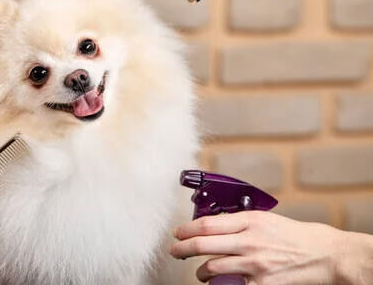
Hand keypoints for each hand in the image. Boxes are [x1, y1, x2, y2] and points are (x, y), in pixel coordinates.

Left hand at [171, 211, 371, 283]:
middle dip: (183, 248)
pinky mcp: (262, 284)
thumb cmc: (293, 234)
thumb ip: (240, 222)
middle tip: (174, 250)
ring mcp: (255, 264)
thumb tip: (214, 226)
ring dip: (200, 271)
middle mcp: (249, 241)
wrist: (323, 253)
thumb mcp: (265, 219)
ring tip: (199, 272)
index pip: (208, 224)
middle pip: (204, 244)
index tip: (179, 232)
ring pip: (213, 268)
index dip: (187, 229)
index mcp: (250, 220)